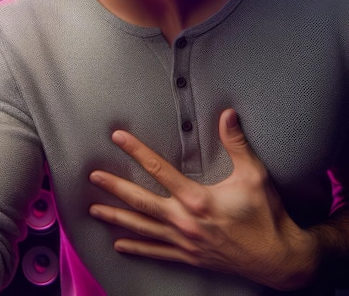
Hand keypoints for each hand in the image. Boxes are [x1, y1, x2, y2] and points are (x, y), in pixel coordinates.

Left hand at [88, 109, 318, 289]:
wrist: (280, 260)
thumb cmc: (267, 215)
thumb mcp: (255, 175)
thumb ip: (237, 143)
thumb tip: (228, 114)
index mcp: (197, 199)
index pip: (158, 169)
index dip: (136, 150)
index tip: (118, 137)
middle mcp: (185, 221)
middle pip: (141, 201)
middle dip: (115, 187)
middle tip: (93, 177)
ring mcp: (184, 241)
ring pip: (142, 228)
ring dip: (117, 218)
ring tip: (94, 210)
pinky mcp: (189, 256)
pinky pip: (156, 252)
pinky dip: (136, 248)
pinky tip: (118, 244)